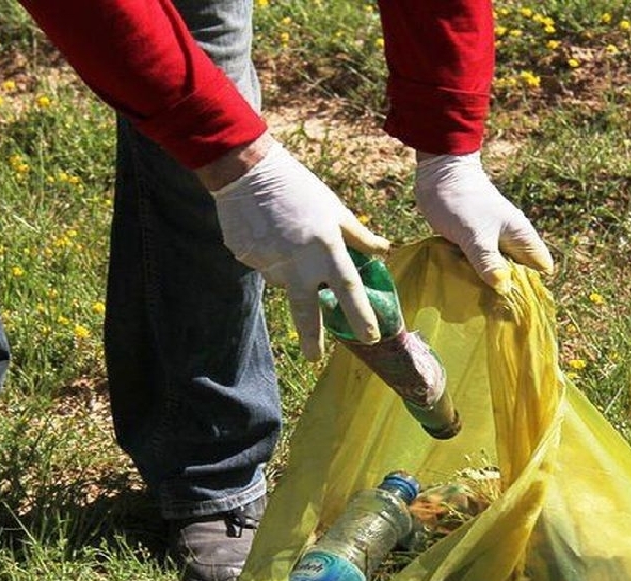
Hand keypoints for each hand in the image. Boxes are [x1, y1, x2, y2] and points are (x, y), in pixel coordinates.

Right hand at [210, 138, 389, 360]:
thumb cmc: (300, 188)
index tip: (370, 336)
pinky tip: (265, 231)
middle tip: (313, 358)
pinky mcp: (246, 259)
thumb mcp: (335, 209)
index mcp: (325, 248)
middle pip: (306, 310)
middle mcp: (298, 262)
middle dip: (311, 338)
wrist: (248, 173)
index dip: (360, 315)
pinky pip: (262, 265)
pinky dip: (268, 254)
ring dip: (287, 269)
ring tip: (283, 235)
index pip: (348, 290)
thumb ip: (359, 236)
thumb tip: (384, 251)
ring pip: (282, 280)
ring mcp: (269, 263)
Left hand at [413, 151, 553, 292]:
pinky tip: (462, 287)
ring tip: (476, 303)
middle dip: (508, 290)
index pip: (540, 268)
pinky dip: (472, 275)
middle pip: (518, 273)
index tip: (516, 306)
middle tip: (492, 310)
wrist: (438, 175)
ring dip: (487, 284)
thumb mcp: (475, 235)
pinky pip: (478, 265)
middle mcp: (510, 240)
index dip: (532, 287)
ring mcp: (491, 241)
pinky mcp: (472, 243)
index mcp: (521, 236)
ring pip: (496, 270)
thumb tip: (504, 289)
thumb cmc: (461, 202)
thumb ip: (488, 261)